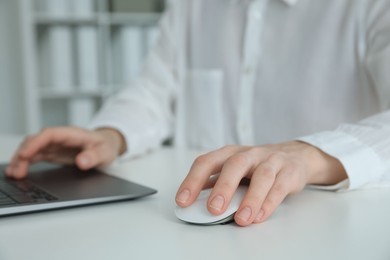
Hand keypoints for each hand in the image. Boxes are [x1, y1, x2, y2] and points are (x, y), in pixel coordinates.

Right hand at [5, 126, 125, 178]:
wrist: (107, 145)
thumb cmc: (106, 146)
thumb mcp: (105, 152)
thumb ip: (94, 157)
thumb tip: (82, 161)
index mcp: (72, 134)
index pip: (49, 134)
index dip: (35, 143)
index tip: (25, 155)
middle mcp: (60, 138)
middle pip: (36, 141)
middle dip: (23, 154)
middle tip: (16, 171)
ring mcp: (55, 145)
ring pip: (32, 148)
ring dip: (20, 159)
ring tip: (13, 174)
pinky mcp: (53, 153)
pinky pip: (35, 156)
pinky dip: (25, 163)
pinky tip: (17, 172)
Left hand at [175, 141, 346, 226]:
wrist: (294, 156)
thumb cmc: (256, 165)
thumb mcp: (233, 169)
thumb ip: (215, 182)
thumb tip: (192, 201)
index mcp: (229, 153)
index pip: (207, 162)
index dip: (193, 180)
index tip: (182, 200)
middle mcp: (249, 154)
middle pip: (234, 165)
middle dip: (223, 187)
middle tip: (213, 209)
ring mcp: (270, 161)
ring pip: (262, 176)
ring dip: (251, 198)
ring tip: (241, 219)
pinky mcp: (288, 172)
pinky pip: (279, 186)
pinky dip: (269, 202)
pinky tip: (260, 216)